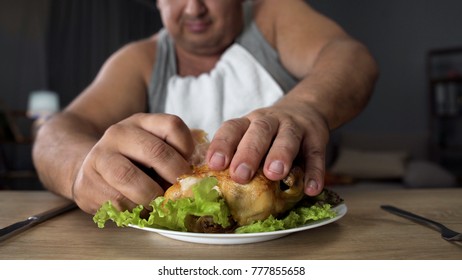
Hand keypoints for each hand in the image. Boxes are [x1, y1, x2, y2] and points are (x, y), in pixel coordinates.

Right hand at [72, 113, 194, 213]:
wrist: (88, 170)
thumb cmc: (133, 163)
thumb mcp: (153, 149)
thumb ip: (176, 155)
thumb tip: (201, 174)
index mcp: (141, 122)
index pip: (172, 125)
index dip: (187, 148)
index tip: (191, 166)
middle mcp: (119, 133)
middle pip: (155, 150)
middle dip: (174, 174)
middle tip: (182, 190)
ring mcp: (99, 156)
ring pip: (129, 176)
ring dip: (151, 195)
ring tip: (160, 203)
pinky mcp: (87, 183)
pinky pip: (115, 199)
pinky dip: (133, 209)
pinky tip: (140, 209)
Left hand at [206, 103, 328, 196]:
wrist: (307, 108)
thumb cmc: (270, 134)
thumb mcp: (252, 135)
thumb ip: (240, 155)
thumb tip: (218, 188)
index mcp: (249, 122)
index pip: (233, 128)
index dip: (223, 144)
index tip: (215, 164)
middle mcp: (270, 121)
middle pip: (259, 132)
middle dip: (249, 153)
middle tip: (240, 175)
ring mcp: (295, 127)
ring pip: (288, 137)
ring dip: (280, 155)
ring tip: (274, 174)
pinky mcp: (317, 138)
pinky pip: (316, 154)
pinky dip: (315, 172)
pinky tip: (311, 189)